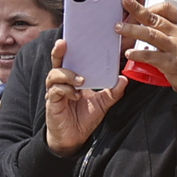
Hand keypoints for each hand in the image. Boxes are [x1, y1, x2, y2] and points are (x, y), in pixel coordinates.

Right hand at [41, 39, 123, 154]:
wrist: (74, 139)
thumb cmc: (84, 119)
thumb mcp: (102, 104)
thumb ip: (113, 92)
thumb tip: (124, 79)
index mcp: (72, 79)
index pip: (70, 59)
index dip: (70, 49)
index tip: (76, 38)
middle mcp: (62, 82)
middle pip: (57, 61)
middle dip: (59, 51)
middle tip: (64, 43)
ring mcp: (55, 92)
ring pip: (54, 74)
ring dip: (68, 74)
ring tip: (82, 80)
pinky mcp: (52, 103)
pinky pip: (56, 91)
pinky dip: (66, 90)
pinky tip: (76, 95)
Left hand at [116, 0, 176, 103]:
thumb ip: (172, 31)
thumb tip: (152, 24)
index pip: (167, 9)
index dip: (151, 5)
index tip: (139, 5)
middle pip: (154, 18)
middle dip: (137, 9)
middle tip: (125, 2)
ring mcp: (176, 48)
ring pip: (150, 34)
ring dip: (132, 30)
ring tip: (119, 28)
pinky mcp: (171, 63)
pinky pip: (151, 56)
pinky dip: (138, 54)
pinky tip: (128, 53)